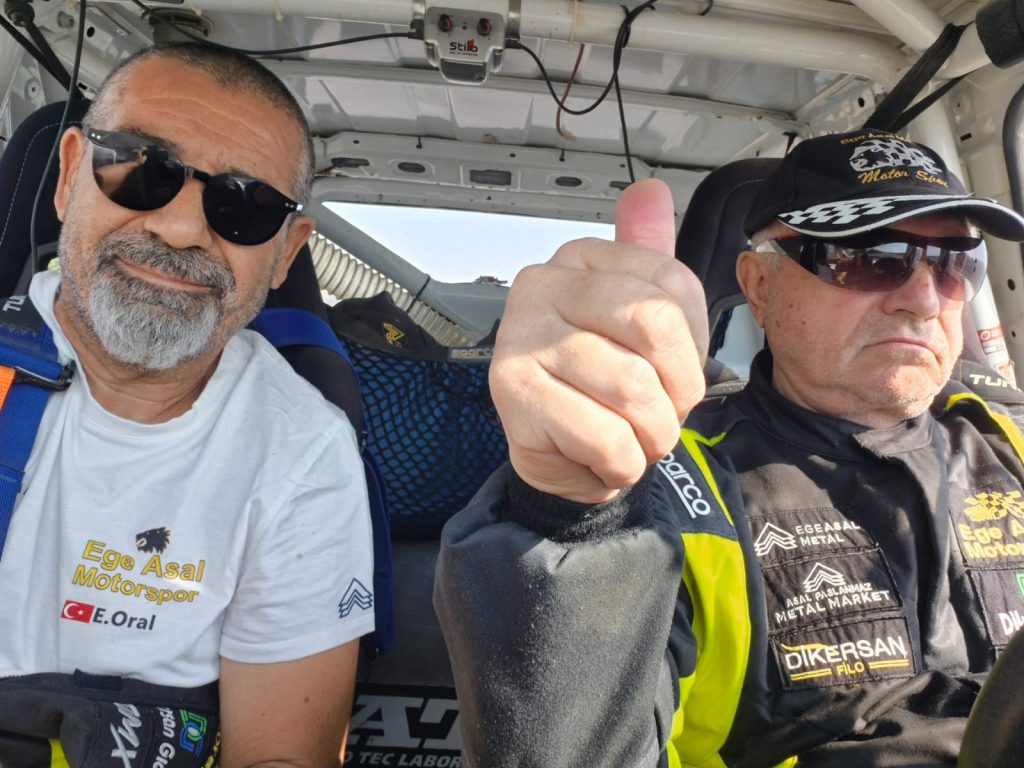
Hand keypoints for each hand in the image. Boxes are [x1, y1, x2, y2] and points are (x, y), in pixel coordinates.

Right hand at [490, 179, 708, 503]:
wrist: (556, 452)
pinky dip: (622, 461)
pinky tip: (601, 454)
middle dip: (677, 390)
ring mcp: (521, 336)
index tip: (671, 371)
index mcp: (582, 259)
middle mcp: (544, 285)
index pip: (673, 285)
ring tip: (630, 436)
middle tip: (659, 412)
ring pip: (634, 388)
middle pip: (655, 324)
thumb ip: (649, 255)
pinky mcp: (511, 391)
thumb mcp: (636, 317)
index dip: (693, 347)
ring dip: (651, 434)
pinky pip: (606, 436)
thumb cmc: (601, 385)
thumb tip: (650, 191)